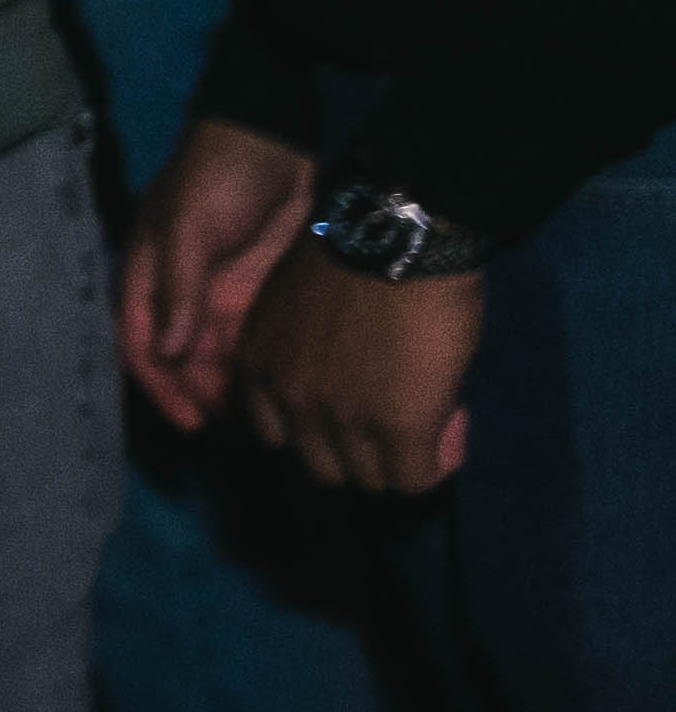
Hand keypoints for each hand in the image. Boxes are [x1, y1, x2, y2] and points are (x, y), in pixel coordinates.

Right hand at [120, 112, 314, 429]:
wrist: (276, 135)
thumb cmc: (219, 175)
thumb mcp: (190, 226)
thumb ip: (177, 290)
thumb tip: (166, 353)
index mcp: (145, 275)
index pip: (140, 344)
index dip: (161, 387)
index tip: (192, 421)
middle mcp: (177, 292)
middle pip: (179, 358)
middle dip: (200, 394)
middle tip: (236, 426)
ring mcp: (218, 293)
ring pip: (216, 355)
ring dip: (231, 387)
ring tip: (263, 418)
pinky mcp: (255, 291)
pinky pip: (251, 340)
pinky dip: (259, 367)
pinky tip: (281, 389)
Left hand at [234, 245, 482, 495]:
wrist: (400, 232)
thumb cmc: (358, 250)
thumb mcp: (303, 308)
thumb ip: (309, 355)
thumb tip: (350, 386)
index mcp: (258, 368)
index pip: (278, 436)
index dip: (323, 431)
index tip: (356, 413)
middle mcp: (288, 399)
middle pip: (322, 466)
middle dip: (362, 453)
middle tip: (400, 424)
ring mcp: (341, 417)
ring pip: (369, 479)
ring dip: (400, 460)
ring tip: (432, 425)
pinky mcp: (398, 425)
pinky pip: (416, 477)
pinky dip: (437, 464)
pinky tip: (453, 434)